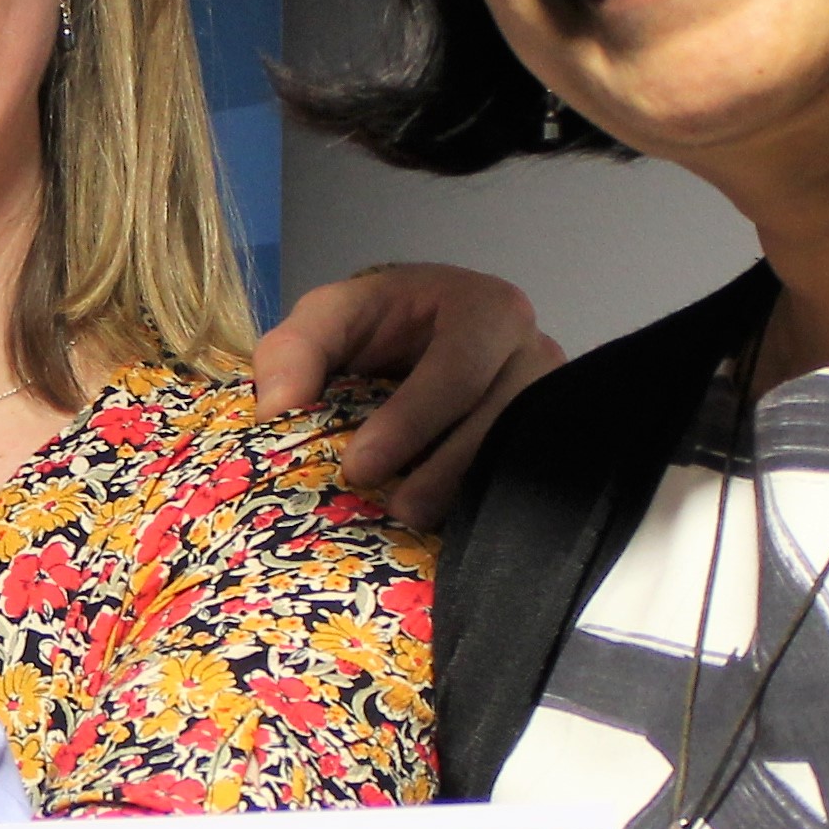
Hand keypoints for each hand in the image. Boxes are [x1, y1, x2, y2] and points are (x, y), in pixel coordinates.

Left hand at [253, 259, 561, 529]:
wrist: (420, 337)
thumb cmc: (377, 325)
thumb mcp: (328, 319)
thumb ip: (295, 351)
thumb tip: (280, 409)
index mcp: (484, 310)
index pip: (459, 369)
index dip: (411, 422)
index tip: (359, 466)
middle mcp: (532, 353)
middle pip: (499, 420)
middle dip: (441, 470)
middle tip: (390, 505)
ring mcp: (548, 403)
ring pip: (517, 457)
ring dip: (460, 493)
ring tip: (408, 517)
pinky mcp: (545, 444)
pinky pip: (524, 481)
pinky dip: (476, 502)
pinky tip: (438, 518)